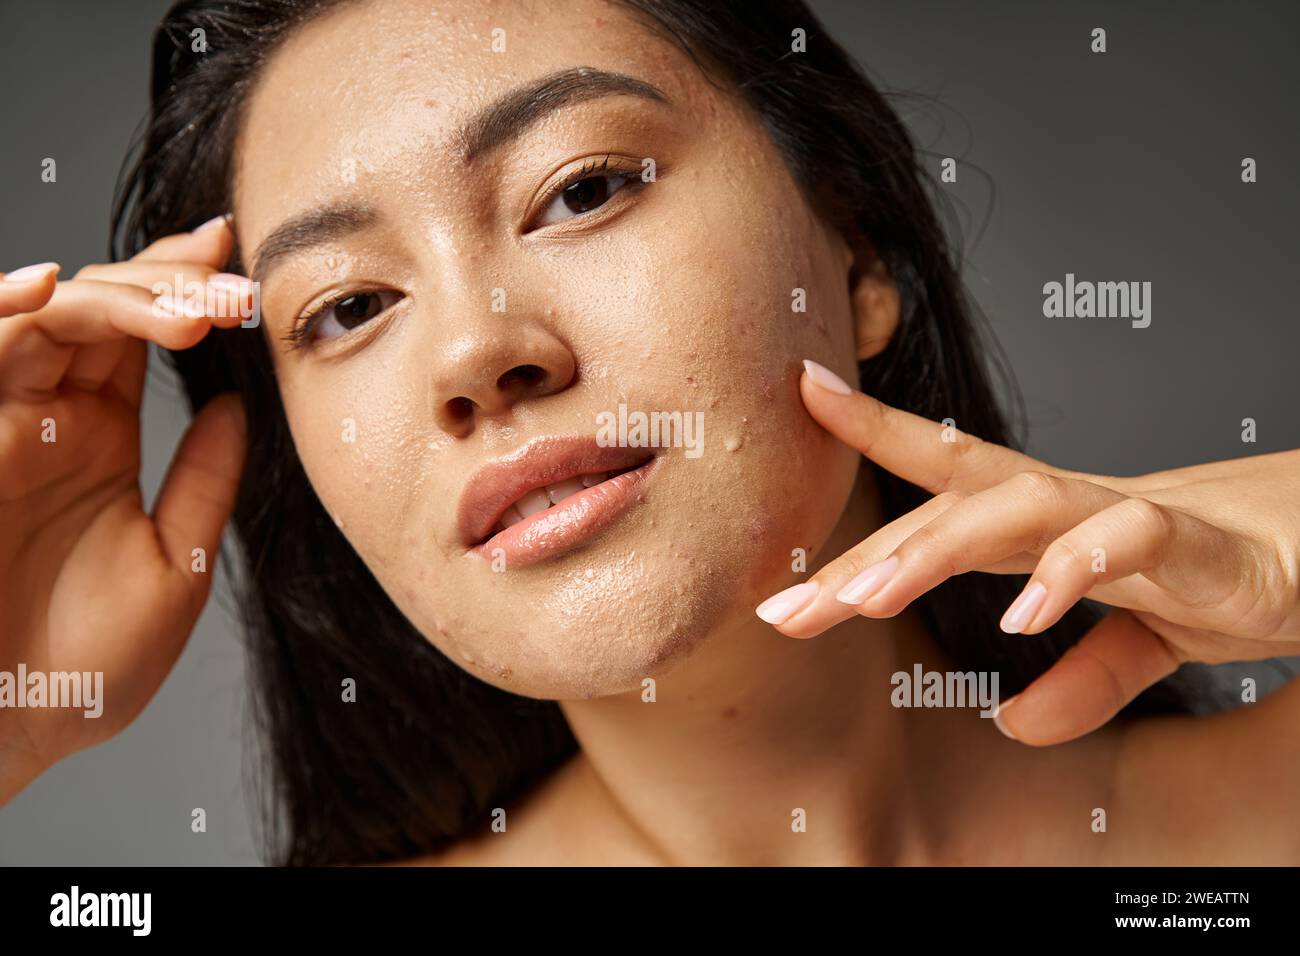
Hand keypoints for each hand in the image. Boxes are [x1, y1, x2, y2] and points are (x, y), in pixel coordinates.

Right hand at [0, 219, 250, 802]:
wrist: (5, 730)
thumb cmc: (83, 670)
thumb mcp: (176, 563)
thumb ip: (206, 480)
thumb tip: (242, 405)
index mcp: (100, 440)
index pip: (141, 339)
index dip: (186, 291)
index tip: (246, 268)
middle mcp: (48, 417)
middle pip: (103, 309)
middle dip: (169, 281)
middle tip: (237, 284)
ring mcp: (0, 420)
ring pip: (50, 315)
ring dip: (121, 297)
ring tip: (195, 311)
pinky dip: (8, 310)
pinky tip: (58, 290)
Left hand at [756, 359, 1299, 745]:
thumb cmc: (1234, 572)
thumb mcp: (1146, 638)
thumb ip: (1084, 675)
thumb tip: (1016, 723)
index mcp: (1051, 520)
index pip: (948, 468)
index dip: (875, 428)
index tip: (803, 393)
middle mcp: (1075, 505)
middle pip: (951, 507)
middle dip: (865, 554)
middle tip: (784, 609)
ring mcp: (1130, 516)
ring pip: (1016, 506)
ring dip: (934, 549)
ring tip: (864, 599)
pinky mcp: (1201, 544)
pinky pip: (1128, 539)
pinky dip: (1073, 569)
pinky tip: (1022, 613)